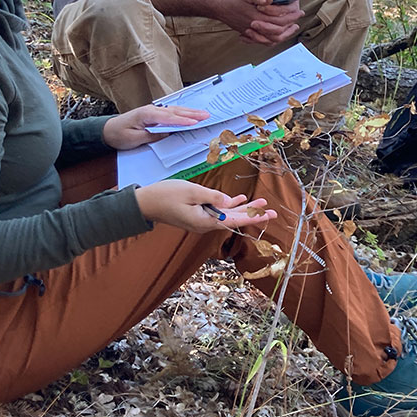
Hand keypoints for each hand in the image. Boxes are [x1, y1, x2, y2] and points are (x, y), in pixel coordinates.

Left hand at [103, 104, 207, 150]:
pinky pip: (171, 112)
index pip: (168, 118)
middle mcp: (152, 109)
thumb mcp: (134, 139)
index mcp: (147, 114)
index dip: (183, 120)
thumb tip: (168, 134)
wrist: (107, 130)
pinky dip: (183, 112)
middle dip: (192, 113)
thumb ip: (152, 135)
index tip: (195, 122)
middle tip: (207, 115)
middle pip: (175, 111)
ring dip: (190, 111)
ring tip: (204, 113)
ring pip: (175, 110)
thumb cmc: (119, 135)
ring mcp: (153, 110)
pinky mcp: (154, 114)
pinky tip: (191, 113)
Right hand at [134, 180, 277, 230]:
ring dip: (243, 208)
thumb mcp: (192, 191)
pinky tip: (238, 199)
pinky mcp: (196, 215)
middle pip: (235, 219)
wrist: (145, 203)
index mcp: (206, 221)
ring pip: (228, 214)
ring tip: (260, 203)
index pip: (236, 220)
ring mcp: (201, 221)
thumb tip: (230, 202)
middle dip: (254, 213)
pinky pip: (217, 211)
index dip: (254, 216)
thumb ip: (213, 197)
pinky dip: (228, 205)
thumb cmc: (166, 195)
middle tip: (272, 210)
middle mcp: (206, 224)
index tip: (269, 214)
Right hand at [213, 0, 304, 44]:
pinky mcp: (248, 33)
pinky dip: (272, 40)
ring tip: (291, 28)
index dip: (291, 17)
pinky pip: (262, 41)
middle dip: (290, 26)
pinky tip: (276, 35)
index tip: (299, 12)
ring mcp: (251, 32)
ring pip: (271, 40)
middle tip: (298, 20)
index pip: (280, 21)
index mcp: (257, 18)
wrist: (216, 6)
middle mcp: (255, 28)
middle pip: (278, 33)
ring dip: (283, 35)